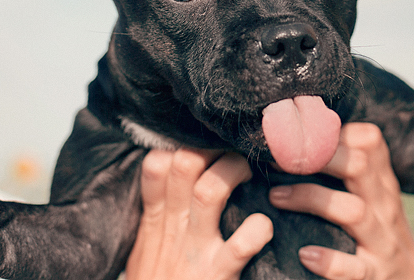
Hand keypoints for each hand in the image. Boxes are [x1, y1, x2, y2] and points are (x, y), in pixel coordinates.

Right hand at [125, 148, 272, 279]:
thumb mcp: (147, 250)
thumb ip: (161, 216)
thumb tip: (176, 178)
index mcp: (156, 222)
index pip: (156, 164)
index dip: (183, 146)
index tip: (207, 150)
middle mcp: (173, 231)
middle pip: (184, 164)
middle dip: (214, 150)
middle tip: (234, 155)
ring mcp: (194, 252)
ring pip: (210, 191)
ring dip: (235, 174)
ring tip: (250, 177)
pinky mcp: (216, 275)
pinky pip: (241, 244)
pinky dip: (259, 229)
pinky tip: (265, 227)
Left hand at [269, 123, 413, 279]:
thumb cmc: (380, 235)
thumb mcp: (375, 198)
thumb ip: (351, 170)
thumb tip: (305, 136)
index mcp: (382, 184)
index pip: (370, 141)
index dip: (333, 132)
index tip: (297, 136)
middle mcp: (385, 207)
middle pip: (359, 165)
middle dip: (318, 157)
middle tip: (278, 160)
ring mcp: (382, 242)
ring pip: (352, 210)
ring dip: (310, 198)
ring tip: (276, 197)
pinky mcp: (375, 275)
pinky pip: (354, 268)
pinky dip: (329, 261)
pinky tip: (305, 254)